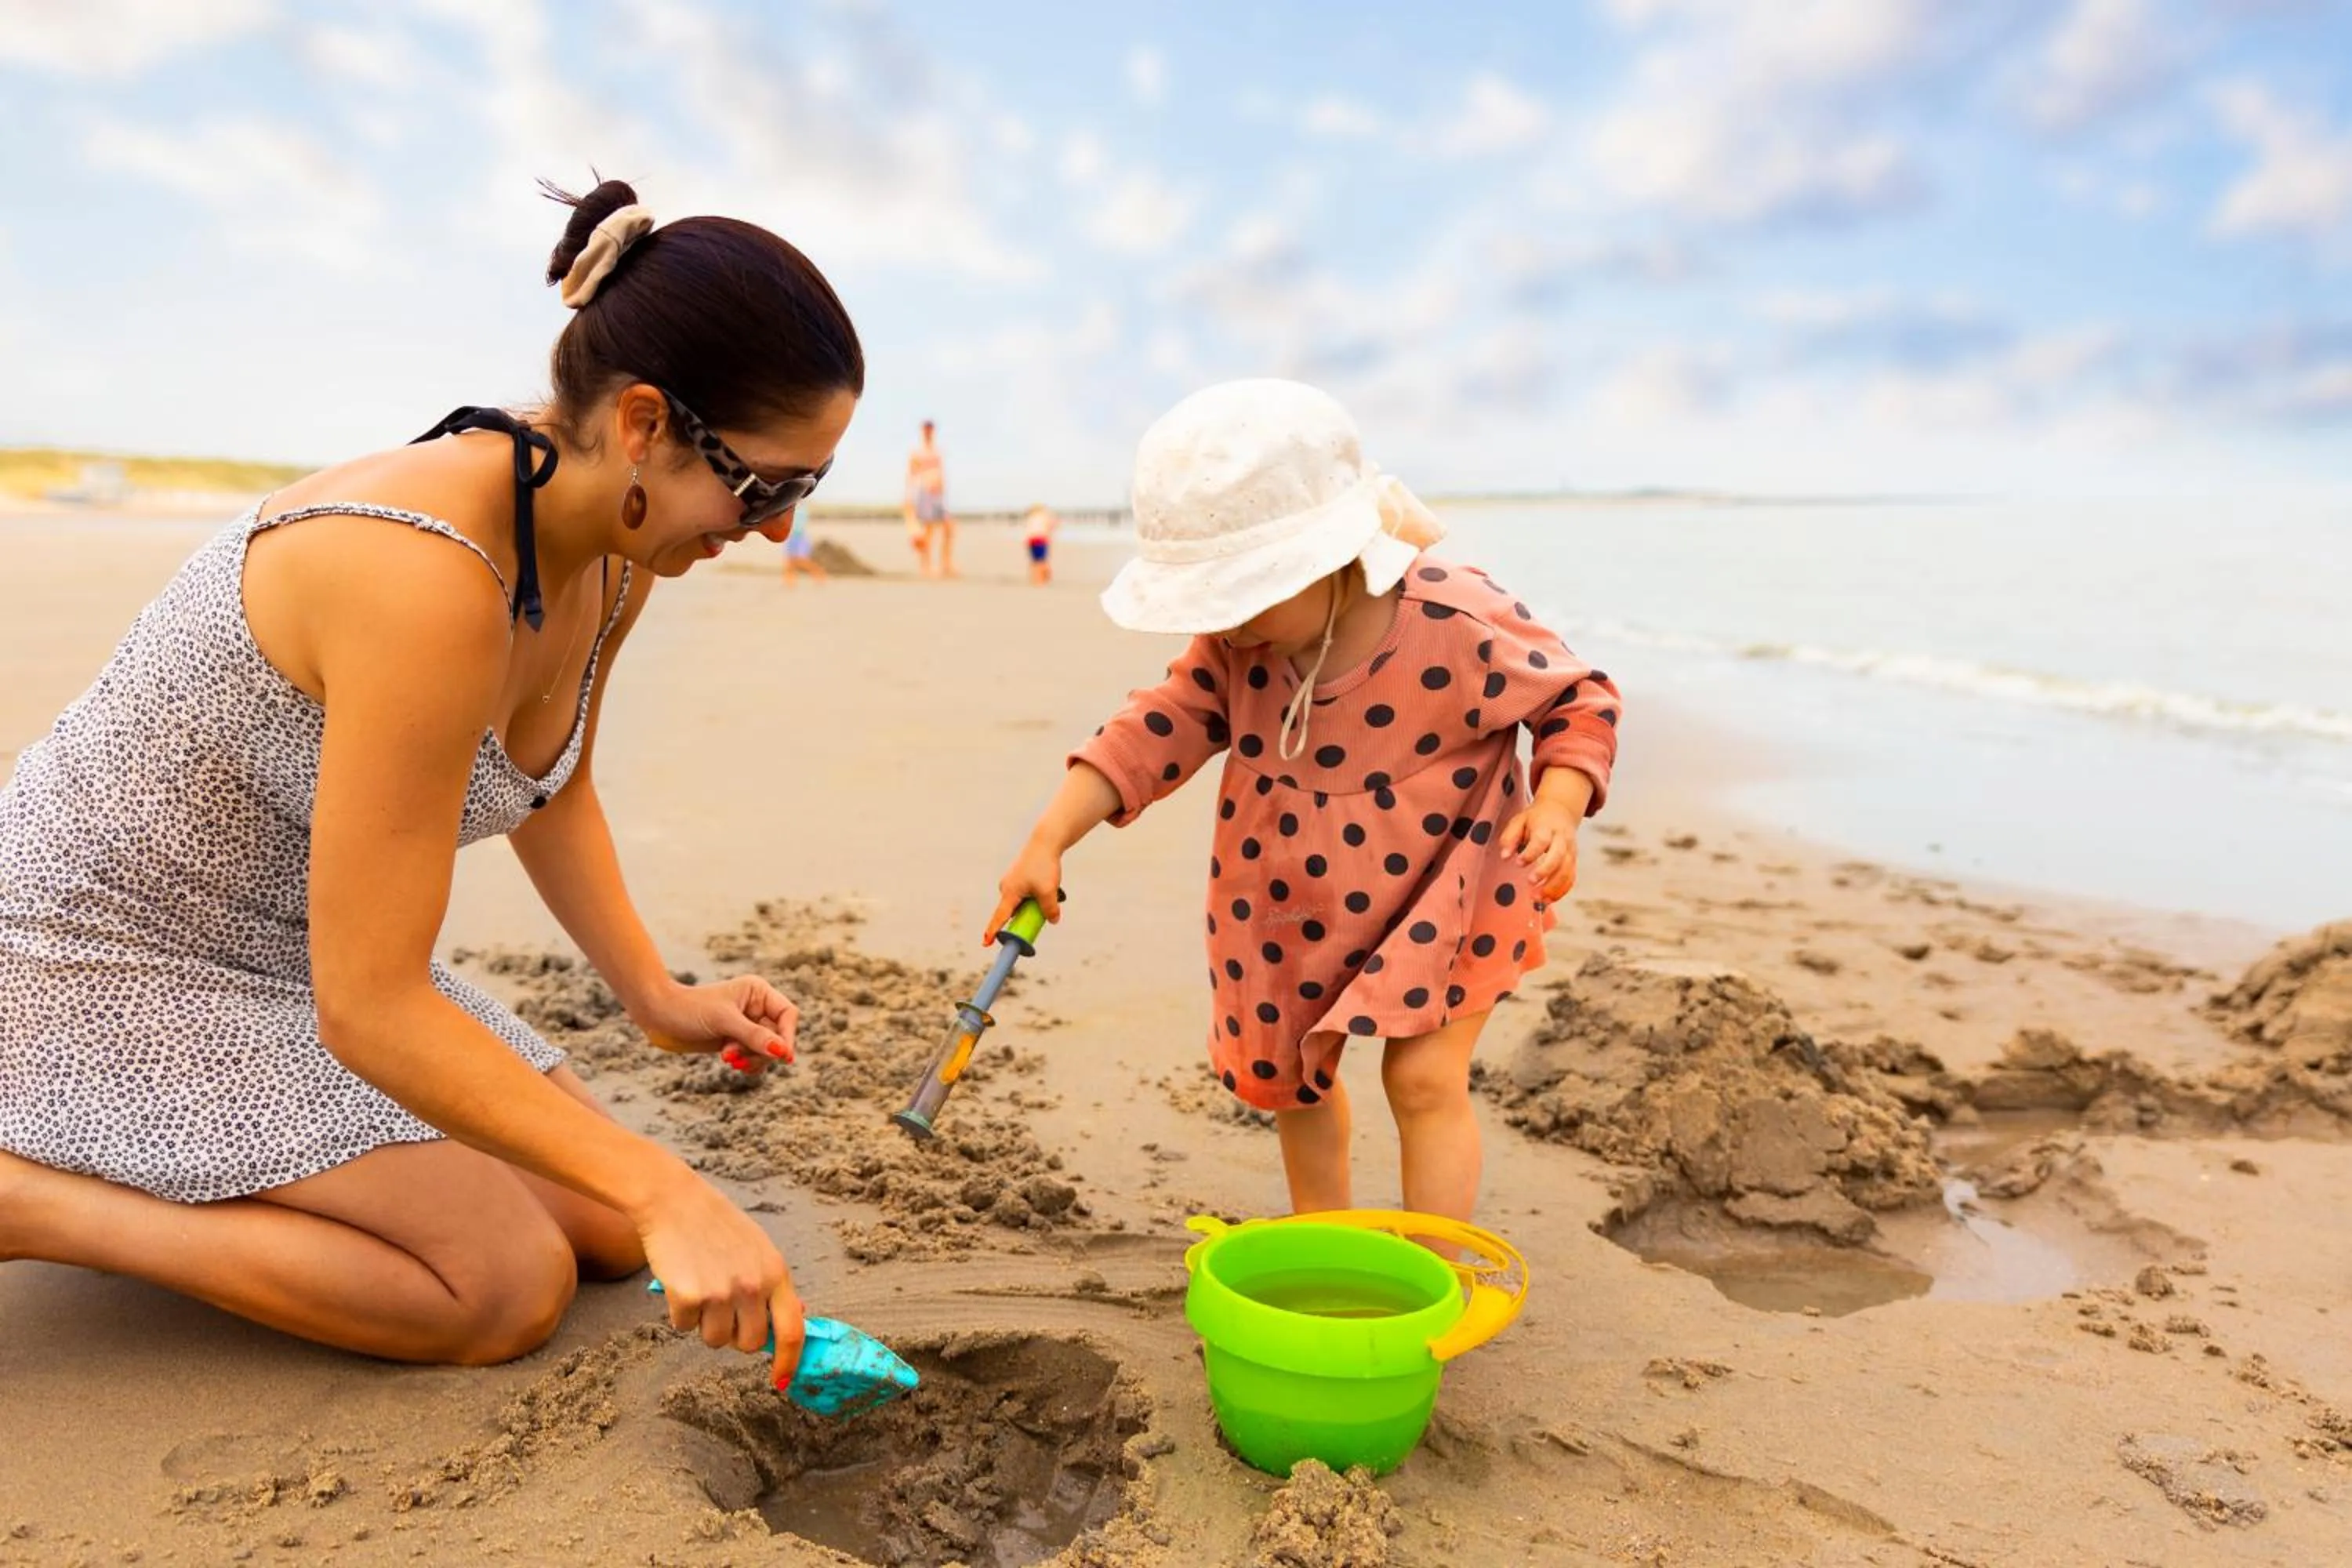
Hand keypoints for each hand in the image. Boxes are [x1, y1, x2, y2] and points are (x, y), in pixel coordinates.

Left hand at [634, 976, 797, 1075]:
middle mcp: (756, 1007)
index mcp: (758, 992)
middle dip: (761, 1050)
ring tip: (728, 1058)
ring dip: (750, 1058)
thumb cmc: (689, 1009)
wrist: (658, 1015)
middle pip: (777, 1036)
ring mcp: (746, 1024)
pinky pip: (752, 1055)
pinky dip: (744, 1061)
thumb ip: (754, 1036)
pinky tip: (729, 1061)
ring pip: (765, 1049)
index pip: (787, 1015)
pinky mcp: (735, 1038)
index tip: (783, 1057)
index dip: (788, 1036)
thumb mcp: (724, 1022)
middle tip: (739, 1059)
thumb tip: (782, 1052)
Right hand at [637, 1165, 805, 1385]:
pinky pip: (684, 1327)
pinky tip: (681, 1281)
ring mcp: (720, 1292)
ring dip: (704, 1325)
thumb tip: (795, 1319)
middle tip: (721, 1310)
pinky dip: (680, 1313)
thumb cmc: (717, 1225)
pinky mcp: (688, 1296)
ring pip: (714, 1340)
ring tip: (701, 1288)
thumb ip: (774, 1285)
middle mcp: (752, 1285)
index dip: (789, 1361)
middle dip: (734, 1336)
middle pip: (749, 1344)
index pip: (792, 1331)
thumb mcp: (759, 1249)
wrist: (674, 1201)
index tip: (781, 1381)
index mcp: (776, 1273)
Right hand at [986, 838, 1062, 946]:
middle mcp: (1006, 888)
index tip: (985, 943)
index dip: (993, 931)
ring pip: (1023, 902)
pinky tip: (1048, 881)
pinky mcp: (1019, 877)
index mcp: (1009, 893)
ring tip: (1050, 887)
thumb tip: (1053, 920)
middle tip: (1043, 910)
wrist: (1045, 842)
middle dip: (1028, 915)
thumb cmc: (1044, 865)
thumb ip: (1049, 910)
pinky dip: (1037, 894)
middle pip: (1015, 912)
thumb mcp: (1049, 891)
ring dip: (1035, 903)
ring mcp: (1012, 882)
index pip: (999, 918)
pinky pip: (1027, 893)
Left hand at [1497, 800, 1579, 900]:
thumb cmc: (1535, 819)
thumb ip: (1510, 837)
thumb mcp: (1519, 820)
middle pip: (1558, 856)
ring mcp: (1570, 851)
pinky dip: (1561, 891)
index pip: (1541, 840)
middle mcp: (1562, 839)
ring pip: (1567, 870)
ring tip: (1537, 898)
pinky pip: (1571, 878)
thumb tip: (1504, 856)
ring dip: (1553, 887)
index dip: (1531, 853)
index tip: (1518, 863)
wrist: (1561, 811)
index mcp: (1546, 827)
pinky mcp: (1573, 861)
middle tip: (1530, 882)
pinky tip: (1547, 900)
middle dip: (1545, 871)